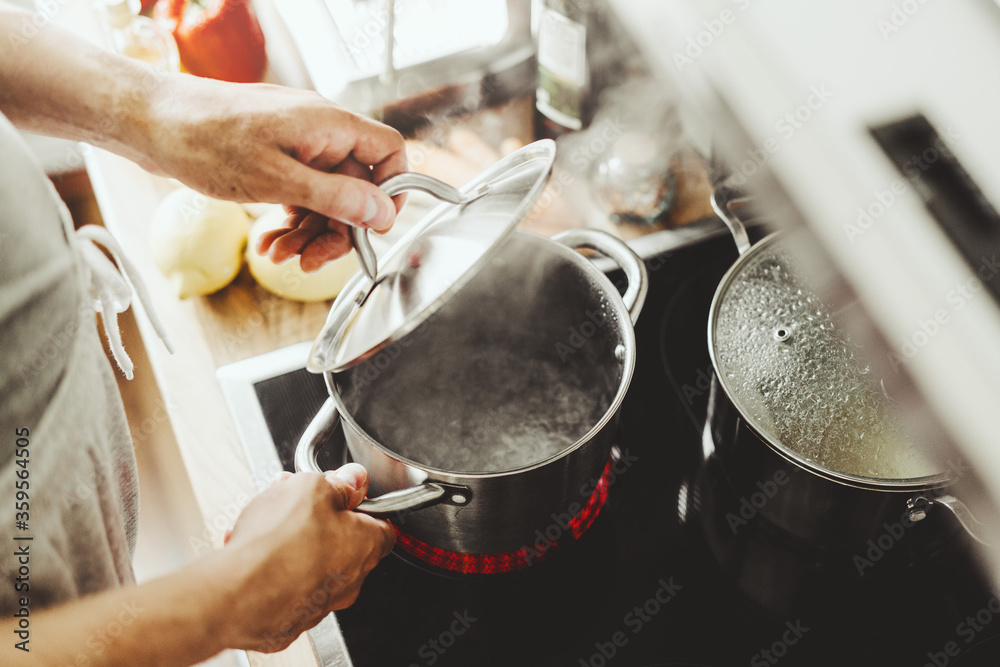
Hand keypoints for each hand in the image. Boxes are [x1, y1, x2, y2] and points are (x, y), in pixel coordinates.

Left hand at [142, 74, 406, 271]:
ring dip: (308, 233)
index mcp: (329, 125)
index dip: (391, 192)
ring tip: (279, 256)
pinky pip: (300, 194)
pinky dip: (289, 222)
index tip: (375, 228)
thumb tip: (381, 213)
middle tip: (312, 261)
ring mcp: (297, 144)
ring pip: (325, 197)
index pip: (388, 152)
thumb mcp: (277, 179)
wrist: (149, 122)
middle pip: (356, 186)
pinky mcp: (275, 156)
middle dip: (337, 229)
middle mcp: (319, 132)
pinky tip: (268, 243)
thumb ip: (336, 198)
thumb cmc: (204, 139)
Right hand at [217, 464, 394, 652]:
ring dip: (290, 539)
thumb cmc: (277, 544)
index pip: (381, 524)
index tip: (340, 491)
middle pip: (340, 540)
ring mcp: (318, 605)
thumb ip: (338, 484)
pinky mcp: (286, 621)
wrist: (235, 594)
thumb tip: (353, 480)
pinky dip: (269, 568)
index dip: (358, 503)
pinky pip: (283, 586)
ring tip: (263, 520)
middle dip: (316, 516)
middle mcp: (348, 582)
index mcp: (366, 547)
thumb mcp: (313, 488)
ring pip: (309, 562)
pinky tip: (250, 551)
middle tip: (293, 500)